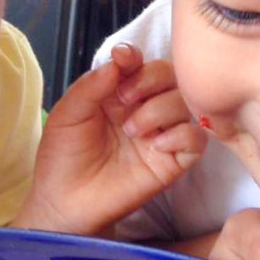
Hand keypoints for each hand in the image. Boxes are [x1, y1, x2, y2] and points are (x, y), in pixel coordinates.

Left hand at [13, 43, 205, 234]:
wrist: (65, 202)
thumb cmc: (63, 158)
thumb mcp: (68, 114)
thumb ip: (91, 85)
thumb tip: (119, 60)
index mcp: (118, 93)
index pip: (140, 64)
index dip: (136, 57)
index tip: (125, 60)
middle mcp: (144, 109)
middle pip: (170, 75)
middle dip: (151, 78)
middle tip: (125, 98)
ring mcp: (160, 134)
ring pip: (186, 102)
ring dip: (161, 108)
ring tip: (133, 130)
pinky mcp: (172, 161)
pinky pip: (197, 138)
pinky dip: (182, 135)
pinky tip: (156, 145)